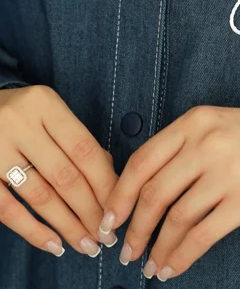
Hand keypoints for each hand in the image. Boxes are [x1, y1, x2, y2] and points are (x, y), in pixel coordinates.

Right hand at [0, 85, 118, 256]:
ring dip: (68, 225)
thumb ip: (75, 138)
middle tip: (108, 235)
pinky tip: (54, 244)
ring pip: (40, 196)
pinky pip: (8, 210)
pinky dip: (33, 230)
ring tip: (87, 244)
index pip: (84, 149)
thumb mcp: (47, 111)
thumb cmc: (19, 113)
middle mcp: (20, 126)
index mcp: (45, 105)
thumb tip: (108, 174)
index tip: (120, 205)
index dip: (105, 181)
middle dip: (91, 210)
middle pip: (65, 175)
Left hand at [100, 105, 239, 280]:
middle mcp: (207, 145)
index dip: (118, 195)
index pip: (142, 161)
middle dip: (134, 228)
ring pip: (176, 218)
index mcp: (195, 122)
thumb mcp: (216, 124)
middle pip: (154, 193)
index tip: (109, 219)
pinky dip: (181, 256)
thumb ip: (181, 146)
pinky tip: (172, 268)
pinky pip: (203, 236)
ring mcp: (227, 172)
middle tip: (126, 249)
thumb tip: (141, 189)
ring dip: (156, 248)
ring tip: (149, 265)